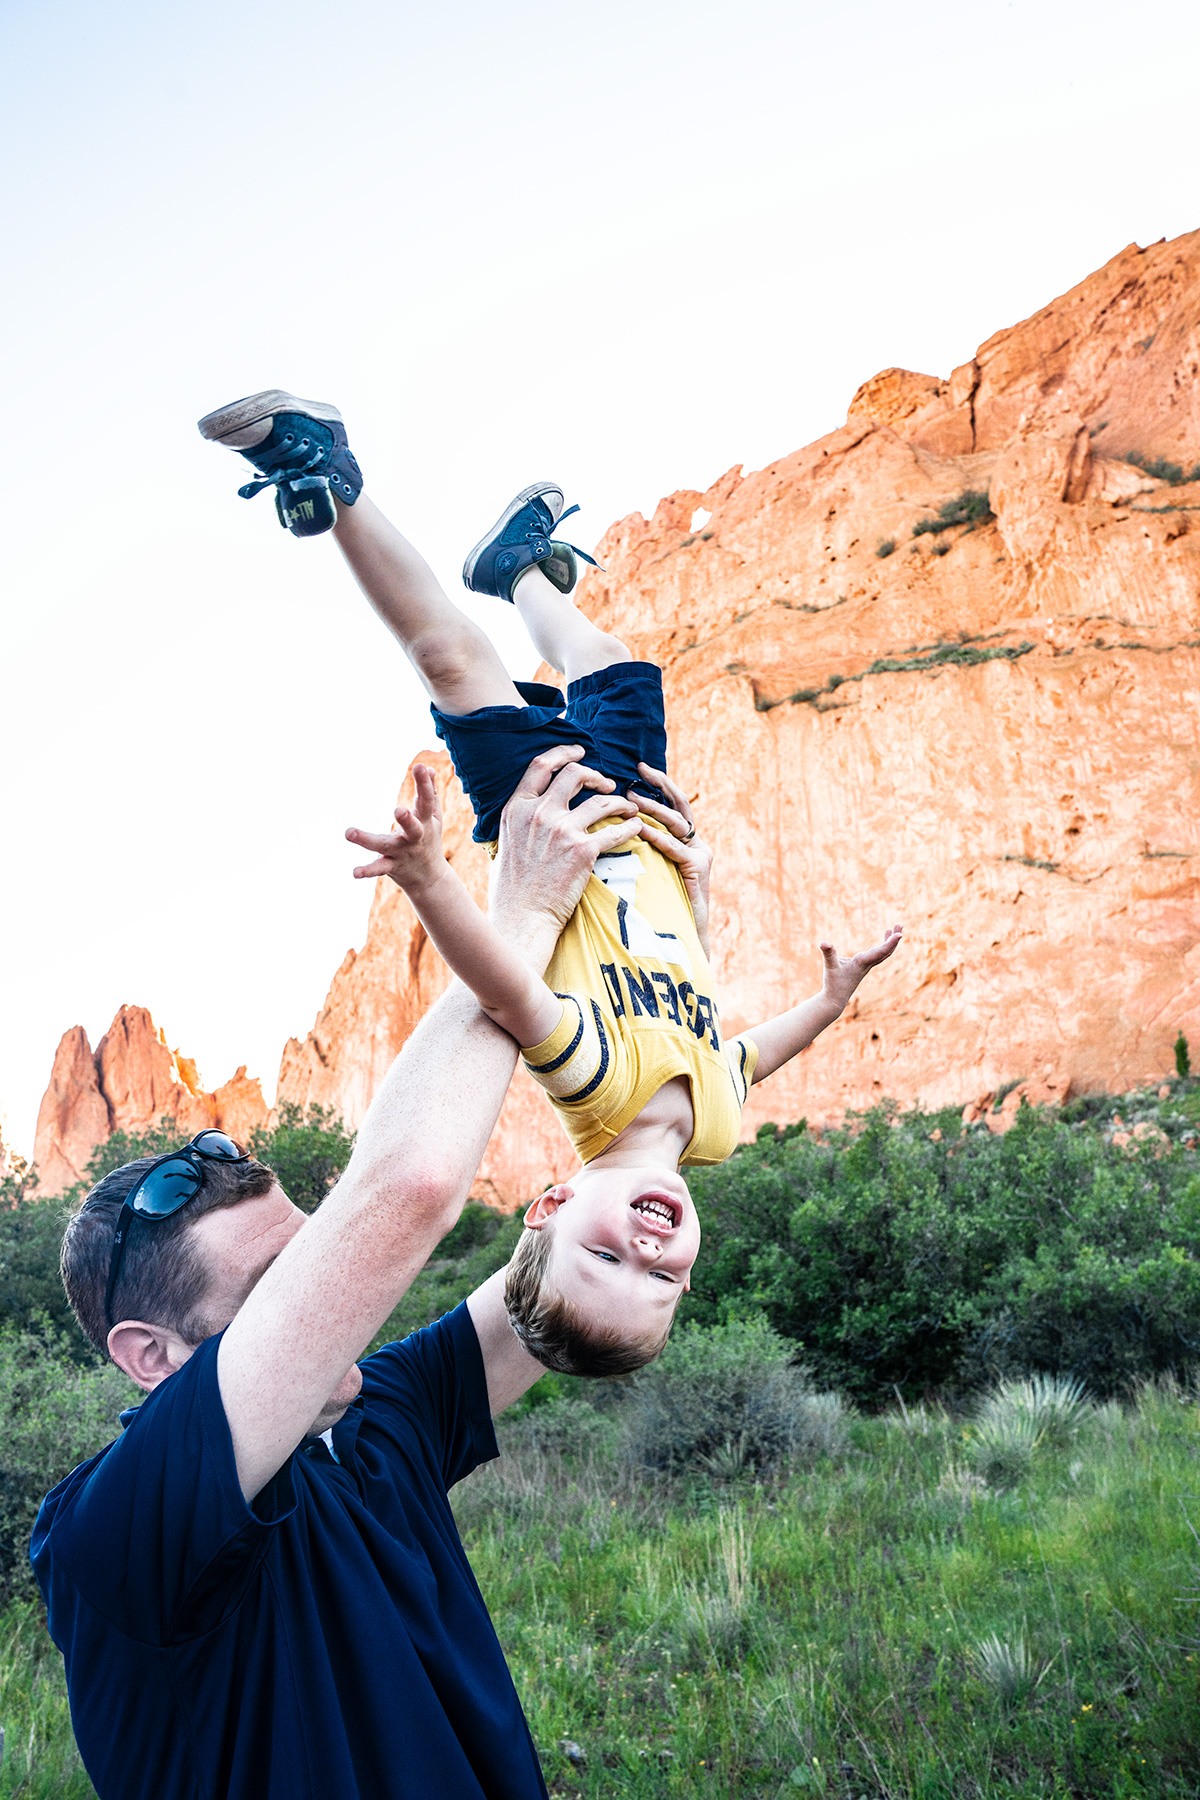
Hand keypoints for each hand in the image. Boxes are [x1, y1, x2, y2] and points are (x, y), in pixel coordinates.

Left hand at [345, 763, 445, 893]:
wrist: (430, 878)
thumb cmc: (430, 838)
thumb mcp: (433, 817)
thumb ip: (430, 792)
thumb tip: (428, 768)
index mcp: (426, 822)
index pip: (426, 801)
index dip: (424, 784)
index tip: (419, 767)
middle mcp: (415, 838)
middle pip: (413, 828)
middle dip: (407, 820)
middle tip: (398, 810)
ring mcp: (402, 853)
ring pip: (384, 846)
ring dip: (367, 840)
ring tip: (349, 833)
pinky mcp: (391, 866)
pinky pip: (379, 868)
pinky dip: (367, 871)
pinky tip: (354, 872)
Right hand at [491, 746, 639, 960]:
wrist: (522, 918)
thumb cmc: (512, 890)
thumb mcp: (505, 844)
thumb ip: (520, 823)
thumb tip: (529, 812)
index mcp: (516, 808)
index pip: (541, 765)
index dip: (563, 752)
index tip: (579, 751)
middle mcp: (539, 813)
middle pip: (574, 774)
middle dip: (596, 774)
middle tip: (608, 785)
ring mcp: (562, 830)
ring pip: (601, 800)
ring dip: (620, 801)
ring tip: (629, 809)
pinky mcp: (583, 851)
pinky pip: (615, 830)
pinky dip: (630, 827)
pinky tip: (636, 829)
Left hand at [632, 763, 713, 956]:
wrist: (680, 937)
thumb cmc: (656, 904)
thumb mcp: (646, 867)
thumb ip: (637, 845)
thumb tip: (607, 823)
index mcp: (685, 839)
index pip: (672, 803)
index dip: (658, 784)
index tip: (639, 767)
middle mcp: (697, 842)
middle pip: (680, 805)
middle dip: (660, 786)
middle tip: (638, 774)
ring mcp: (700, 854)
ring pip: (678, 824)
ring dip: (655, 810)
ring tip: (633, 800)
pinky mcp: (698, 868)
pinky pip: (677, 848)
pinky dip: (659, 838)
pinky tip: (641, 831)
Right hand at [819, 924, 903, 1010]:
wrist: (835, 999)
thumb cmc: (833, 983)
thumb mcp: (830, 966)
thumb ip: (828, 953)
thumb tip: (822, 942)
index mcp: (862, 962)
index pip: (881, 951)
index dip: (891, 942)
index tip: (900, 934)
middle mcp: (868, 964)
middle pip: (887, 951)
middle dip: (894, 938)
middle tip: (900, 925)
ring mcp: (867, 966)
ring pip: (883, 953)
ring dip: (889, 941)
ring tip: (892, 929)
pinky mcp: (863, 967)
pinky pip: (877, 955)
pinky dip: (881, 947)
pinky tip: (879, 942)